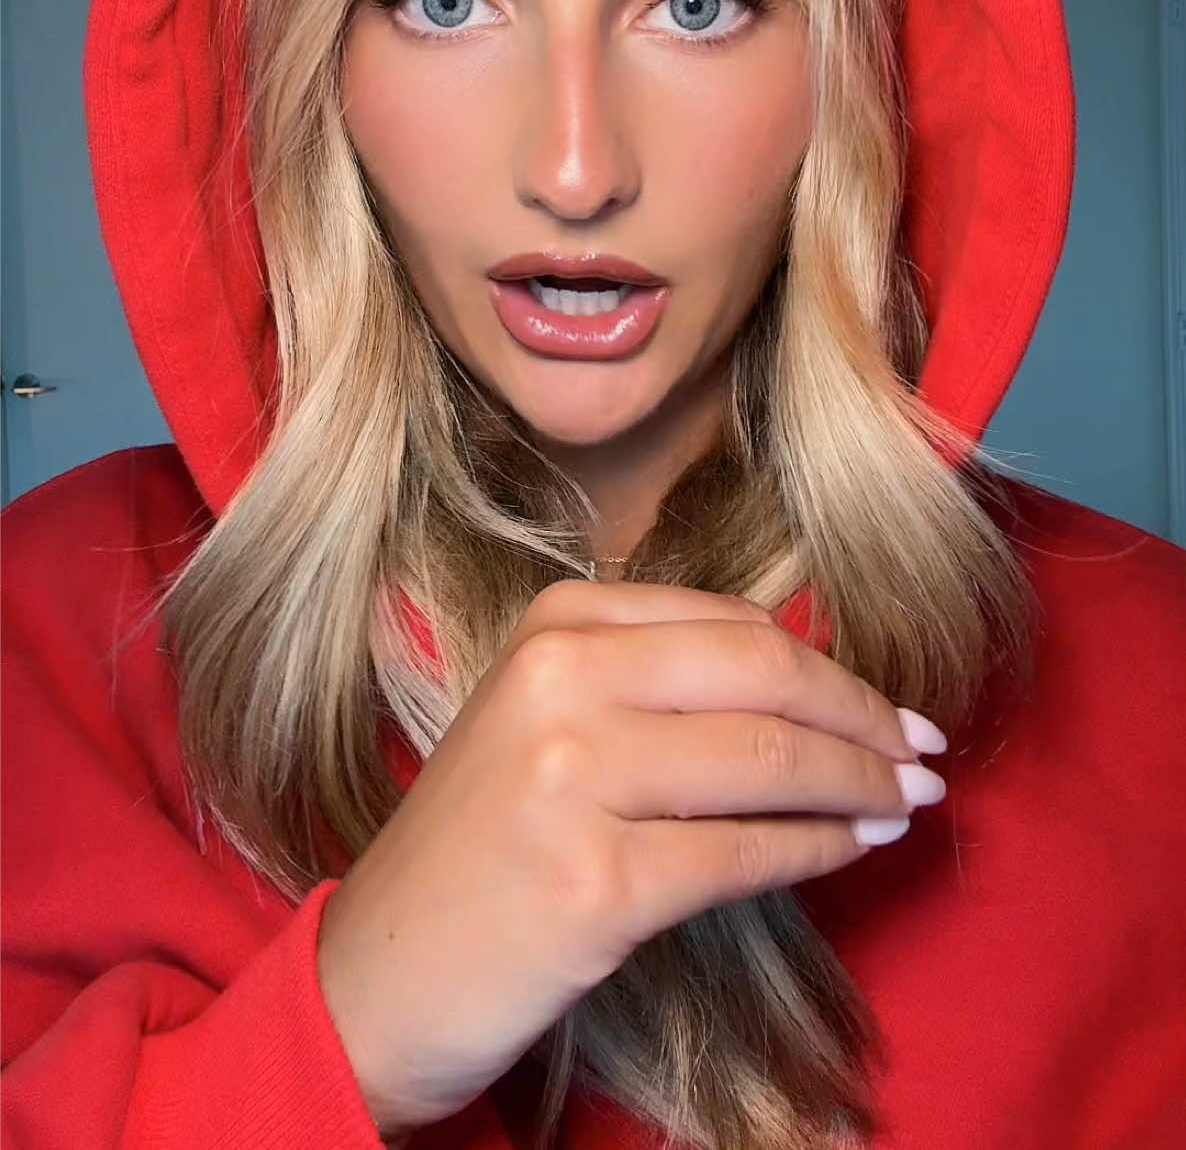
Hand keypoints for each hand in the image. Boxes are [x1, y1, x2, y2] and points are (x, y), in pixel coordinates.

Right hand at [316, 578, 944, 1135]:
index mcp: (557, 624)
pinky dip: (818, 850)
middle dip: (863, 718)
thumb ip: (656, 681)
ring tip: (906, 805)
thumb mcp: (549, 721)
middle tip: (923, 755)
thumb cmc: (486, 842)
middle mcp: (560, 680)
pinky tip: (853, 851)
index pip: (734, 629)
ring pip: (767, 764)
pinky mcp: (595, 880)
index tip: (888, 708)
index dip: (831, 668)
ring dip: (858, 786)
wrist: (381, 974)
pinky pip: (745, 854)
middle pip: (763, 678)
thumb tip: (815, 684)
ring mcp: (572, 777)